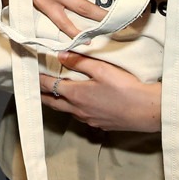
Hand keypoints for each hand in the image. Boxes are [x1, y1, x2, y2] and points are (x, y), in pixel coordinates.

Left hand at [40, 51, 161, 131]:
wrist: (146, 111)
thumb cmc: (125, 88)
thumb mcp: (102, 69)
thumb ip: (80, 61)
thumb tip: (61, 55)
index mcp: (76, 94)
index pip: (49, 85)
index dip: (39, 79)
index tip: (32, 74)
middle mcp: (78, 110)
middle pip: (53, 103)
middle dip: (42, 95)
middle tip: (35, 89)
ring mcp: (88, 120)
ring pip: (67, 111)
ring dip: (58, 103)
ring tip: (54, 95)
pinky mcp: (99, 125)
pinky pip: (81, 117)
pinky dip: (74, 110)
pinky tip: (80, 106)